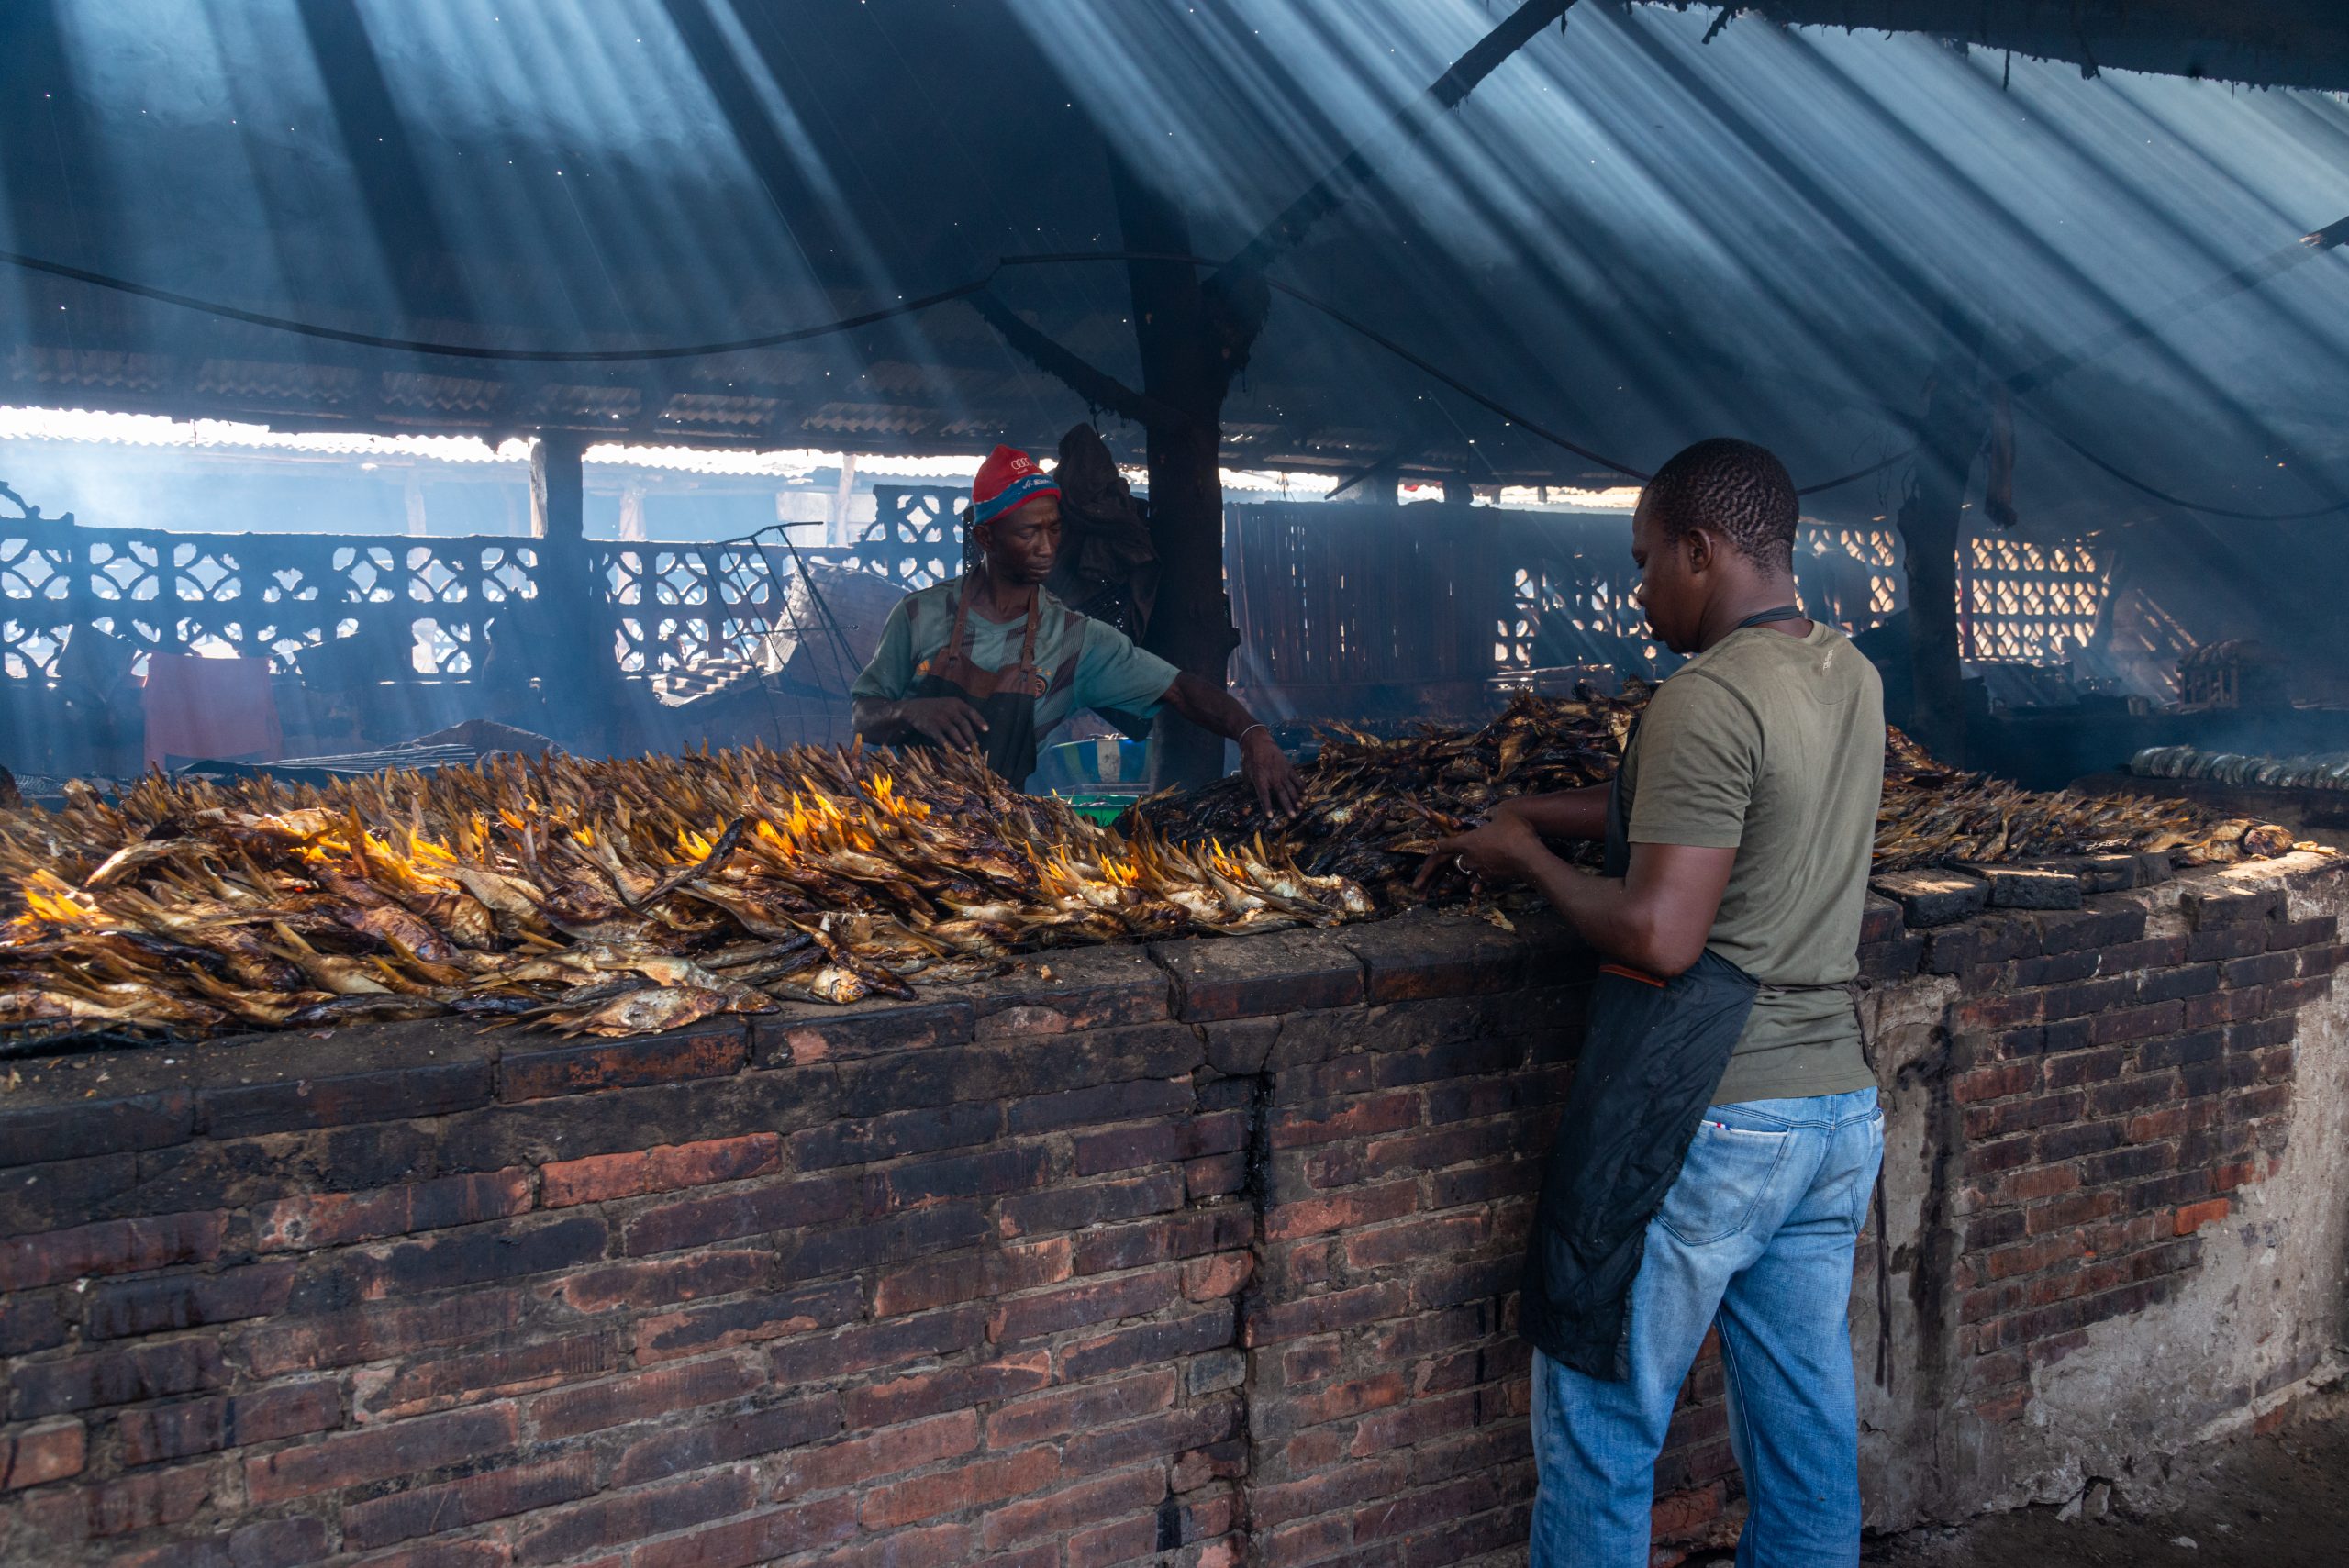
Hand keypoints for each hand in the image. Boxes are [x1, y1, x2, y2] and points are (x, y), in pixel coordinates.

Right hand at [899, 697, 988, 750]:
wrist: (914, 709)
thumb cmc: (937, 709)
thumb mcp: (950, 705)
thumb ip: (962, 713)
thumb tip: (979, 728)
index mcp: (955, 703)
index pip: (971, 712)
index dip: (979, 721)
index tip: (986, 730)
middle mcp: (948, 710)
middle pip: (963, 724)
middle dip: (971, 736)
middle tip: (977, 745)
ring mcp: (939, 719)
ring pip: (954, 732)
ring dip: (962, 743)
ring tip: (968, 750)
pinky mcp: (931, 728)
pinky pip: (942, 739)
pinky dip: (949, 746)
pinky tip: (954, 751)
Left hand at [1239, 728, 1303, 819]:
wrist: (1258, 741)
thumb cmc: (1249, 758)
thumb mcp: (1246, 773)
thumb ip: (1249, 785)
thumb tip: (1249, 794)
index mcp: (1260, 780)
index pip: (1264, 796)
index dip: (1267, 806)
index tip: (1270, 816)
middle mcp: (1273, 778)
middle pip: (1281, 794)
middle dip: (1288, 806)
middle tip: (1293, 817)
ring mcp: (1282, 773)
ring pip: (1291, 788)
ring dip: (1297, 799)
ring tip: (1301, 807)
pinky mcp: (1288, 767)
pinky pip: (1296, 778)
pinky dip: (1302, 786)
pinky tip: (1307, 793)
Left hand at [1413, 814, 1542, 892]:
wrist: (1530, 858)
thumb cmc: (1514, 833)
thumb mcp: (1503, 814)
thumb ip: (1492, 813)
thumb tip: (1488, 813)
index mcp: (1468, 842)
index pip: (1444, 845)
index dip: (1442, 843)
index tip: (1441, 842)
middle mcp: (1470, 859)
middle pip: (1459, 859)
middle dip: (1463, 854)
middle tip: (1474, 847)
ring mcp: (1481, 871)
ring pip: (1471, 869)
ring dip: (1475, 865)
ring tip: (1487, 857)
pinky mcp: (1492, 880)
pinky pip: (1483, 878)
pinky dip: (1486, 874)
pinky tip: (1495, 867)